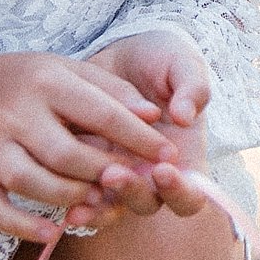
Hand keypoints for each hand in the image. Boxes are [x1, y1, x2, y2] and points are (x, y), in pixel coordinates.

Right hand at [0, 52, 179, 243]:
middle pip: (64, 153)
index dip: (138, 137)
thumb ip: (112, 90)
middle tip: (134, 183)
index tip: (168, 154)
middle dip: (105, 172)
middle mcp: (16, 115)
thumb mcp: (70, 69)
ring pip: (29, 181)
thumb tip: (154, 115)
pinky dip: (20, 225)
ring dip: (68, 197)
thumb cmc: (28, 79)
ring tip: (99, 203)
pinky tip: (51, 234)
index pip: (100, 113)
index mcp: (47, 83)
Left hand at [83, 31, 213, 221]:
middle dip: (132, 193)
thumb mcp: (181, 63)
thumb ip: (193, 87)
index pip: (193, 195)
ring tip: (83, 192)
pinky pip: (85, 198)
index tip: (164, 169)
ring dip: (101, 205)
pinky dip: (78, 204)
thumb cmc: (160, 59)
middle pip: (148, 204)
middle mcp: (153, 174)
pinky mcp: (89, 169)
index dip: (182, 192)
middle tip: (114, 173)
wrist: (118, 52)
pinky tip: (66, 202)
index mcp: (184, 157)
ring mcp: (122, 174)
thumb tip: (186, 117)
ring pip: (114, 207)